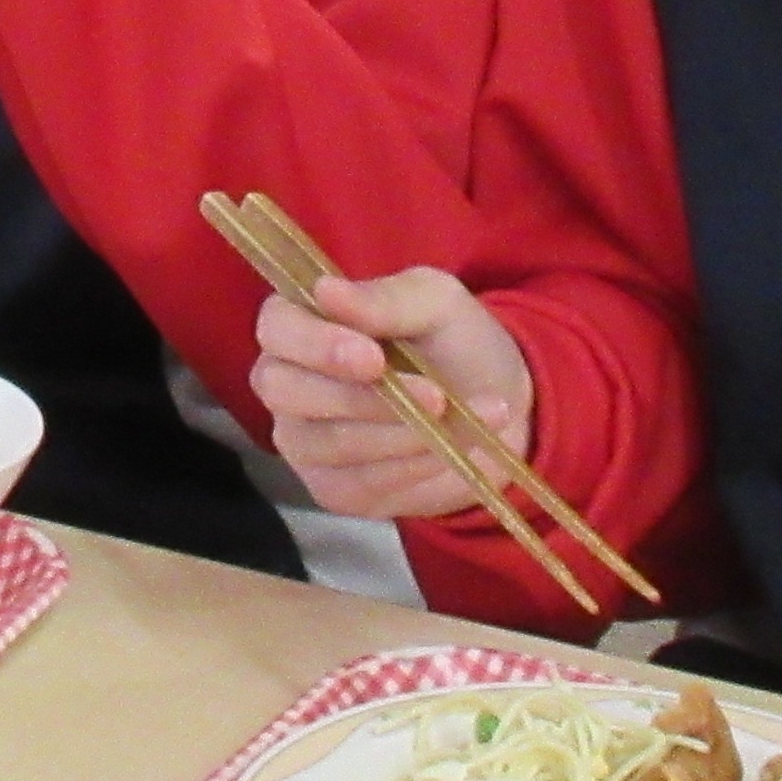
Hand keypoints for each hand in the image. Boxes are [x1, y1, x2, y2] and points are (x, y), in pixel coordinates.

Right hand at [252, 268, 537, 520]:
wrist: (505, 408)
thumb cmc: (456, 344)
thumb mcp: (437, 305)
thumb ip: (385, 299)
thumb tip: (325, 290)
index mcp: (304, 325)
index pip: (276, 328)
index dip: (316, 344)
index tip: (374, 357)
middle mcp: (289, 385)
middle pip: (284, 390)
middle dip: (357, 397)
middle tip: (432, 396)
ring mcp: (306, 443)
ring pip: (328, 442)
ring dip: (399, 433)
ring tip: (455, 417)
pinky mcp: (335, 490)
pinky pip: (360, 483)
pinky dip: (411, 467)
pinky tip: (446, 450)